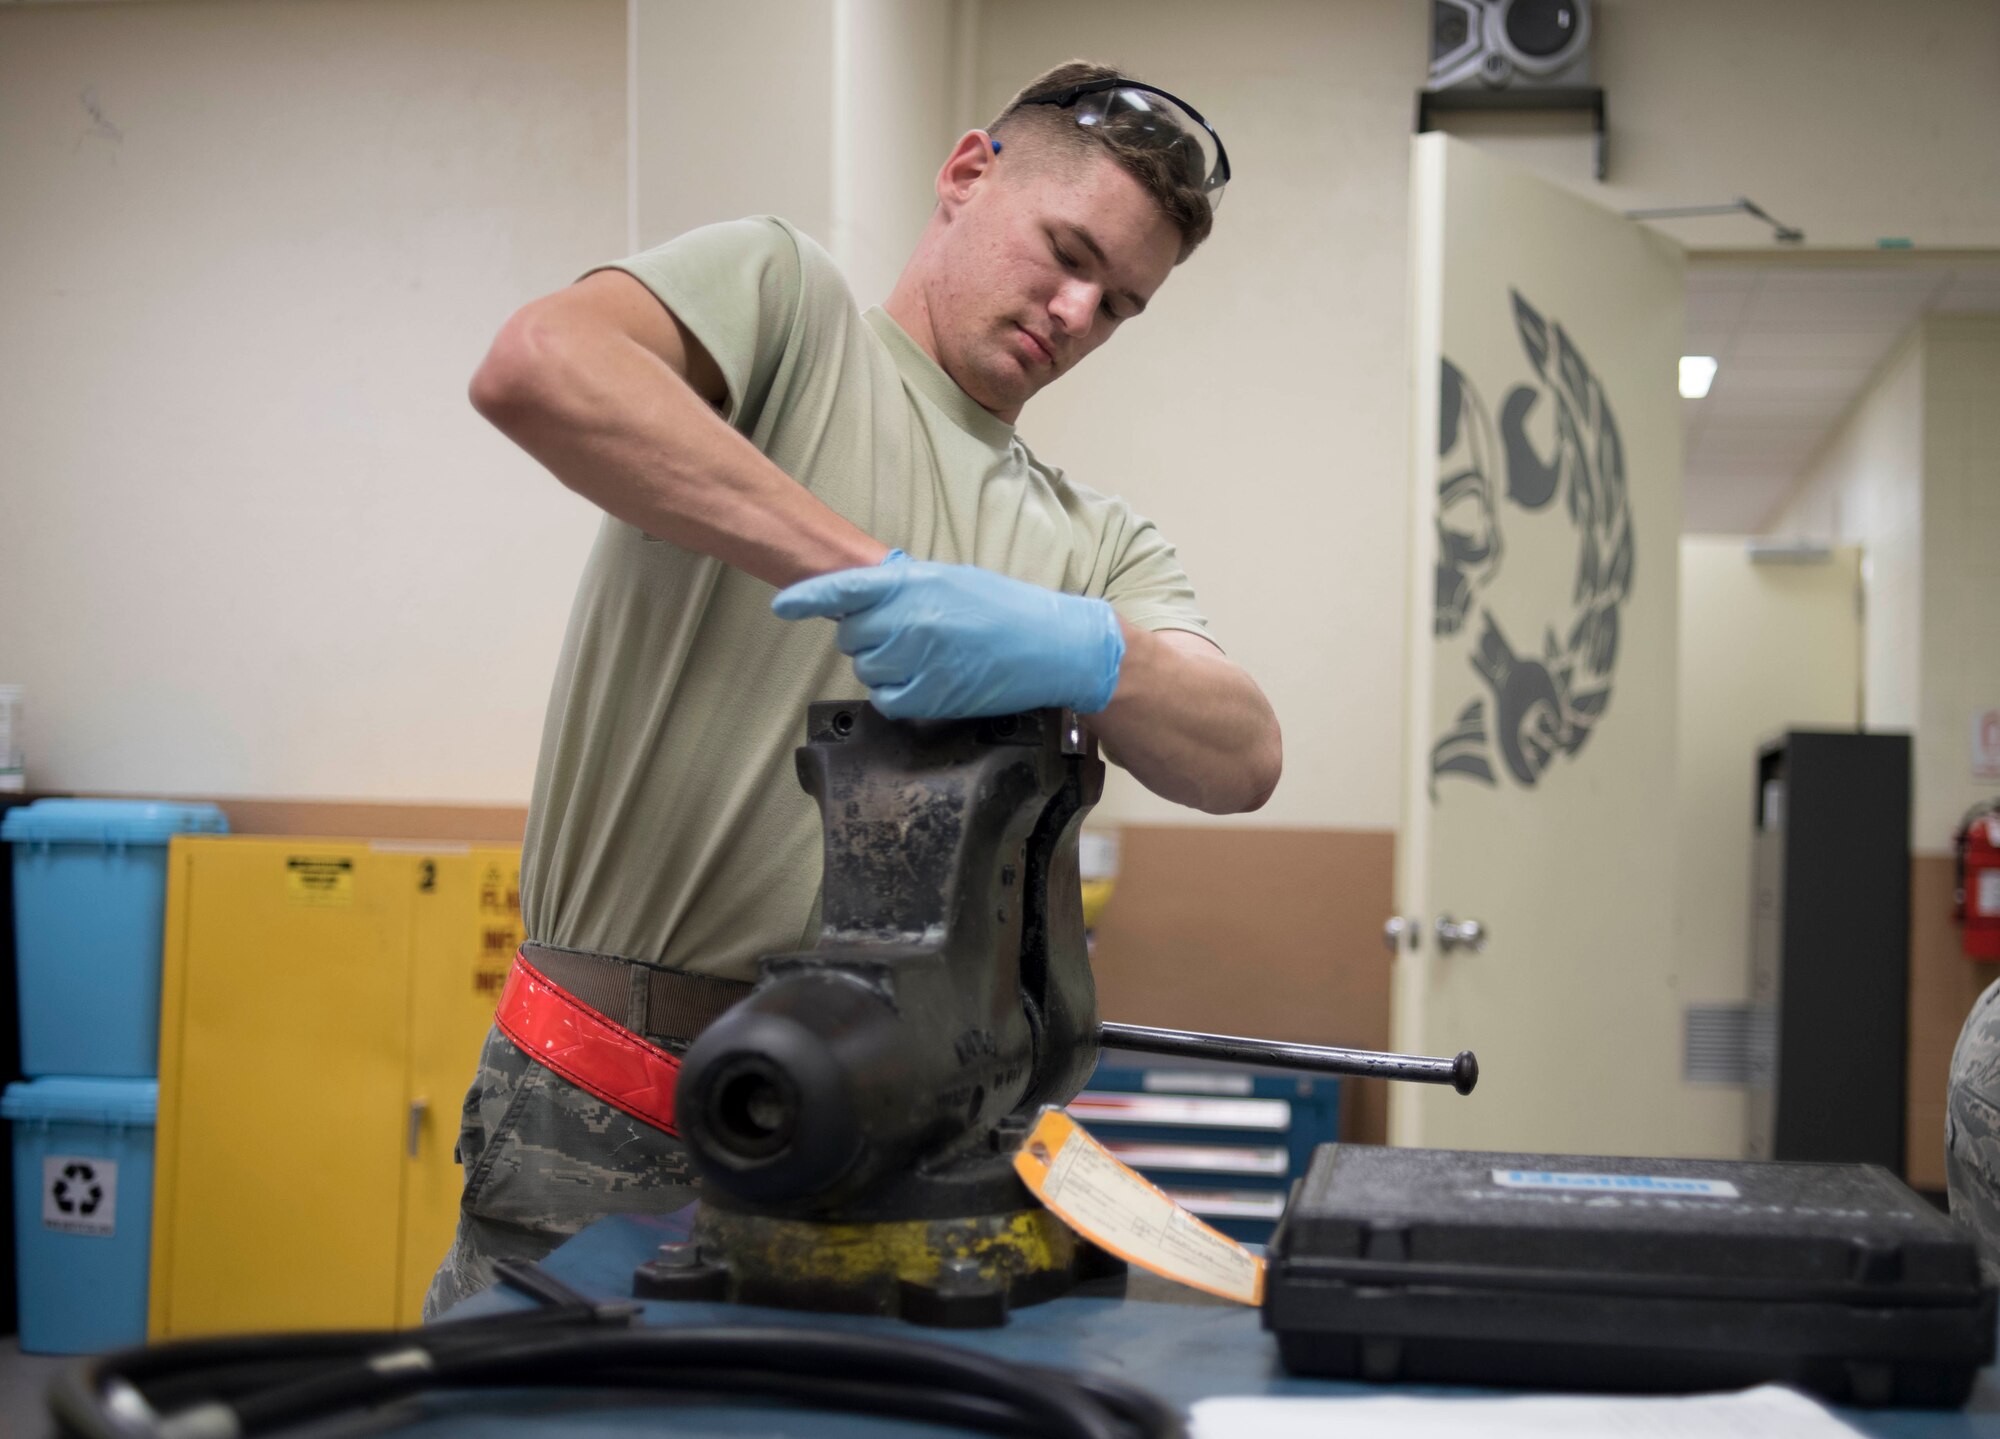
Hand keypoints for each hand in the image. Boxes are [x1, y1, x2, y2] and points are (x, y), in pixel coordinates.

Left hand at [771, 554, 1125, 719]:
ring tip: (929, 657)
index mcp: (914, 580)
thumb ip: (903, 586)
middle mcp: (910, 617)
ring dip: (886, 666)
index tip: (782, 606)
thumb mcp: (951, 580)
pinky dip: (898, 694)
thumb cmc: (1004, 609)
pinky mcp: (929, 695)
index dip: (807, 598)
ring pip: (867, 669)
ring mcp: (918, 658)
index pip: (845, 588)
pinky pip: (886, 698)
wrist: (1052, 645)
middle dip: (868, 637)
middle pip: (851, 635)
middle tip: (907, 635)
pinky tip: (928, 681)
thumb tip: (859, 598)